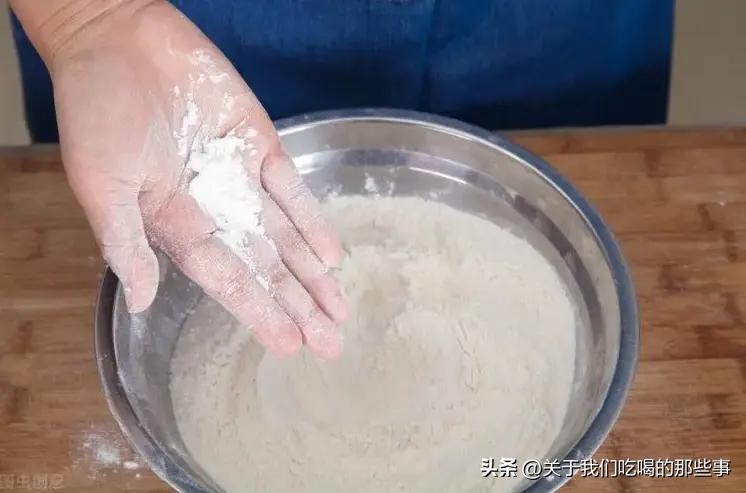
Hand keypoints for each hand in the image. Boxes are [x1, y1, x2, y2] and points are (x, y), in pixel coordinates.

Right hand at [34, 1, 345, 356]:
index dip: (258, 312)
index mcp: (174, 224)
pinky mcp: (258, 143)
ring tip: (339, 310)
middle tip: (331, 344)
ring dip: (312, 273)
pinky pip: (292, 189)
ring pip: (284, 235)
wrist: (116, 37)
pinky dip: (312, 219)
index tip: (289, 345)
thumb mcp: (101, 182)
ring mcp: (239, 177)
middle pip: (264, 266)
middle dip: (297, 305)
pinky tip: (331, 254)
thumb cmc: (96, 108)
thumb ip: (125, 242)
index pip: (225, 279)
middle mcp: (213, 208)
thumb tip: (140, 302)